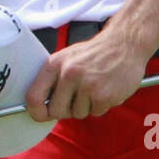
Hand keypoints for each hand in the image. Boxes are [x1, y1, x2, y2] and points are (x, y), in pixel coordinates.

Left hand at [25, 30, 148, 121]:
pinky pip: (95, 113)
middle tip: (77, 99)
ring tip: (94, 87)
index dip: (36, 111)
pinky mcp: (104, 95)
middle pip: (56, 111)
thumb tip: (42, 106)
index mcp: (55, 64)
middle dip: (66, 110)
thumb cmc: (95, 53)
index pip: (33, 97)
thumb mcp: (67, 58)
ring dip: (86, 106)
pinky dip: (101, 105)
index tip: (41, 115)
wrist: (124, 43)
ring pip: (78, 114)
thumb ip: (53, 80)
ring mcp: (87, 85)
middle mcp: (69, 74)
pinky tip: (106, 89)